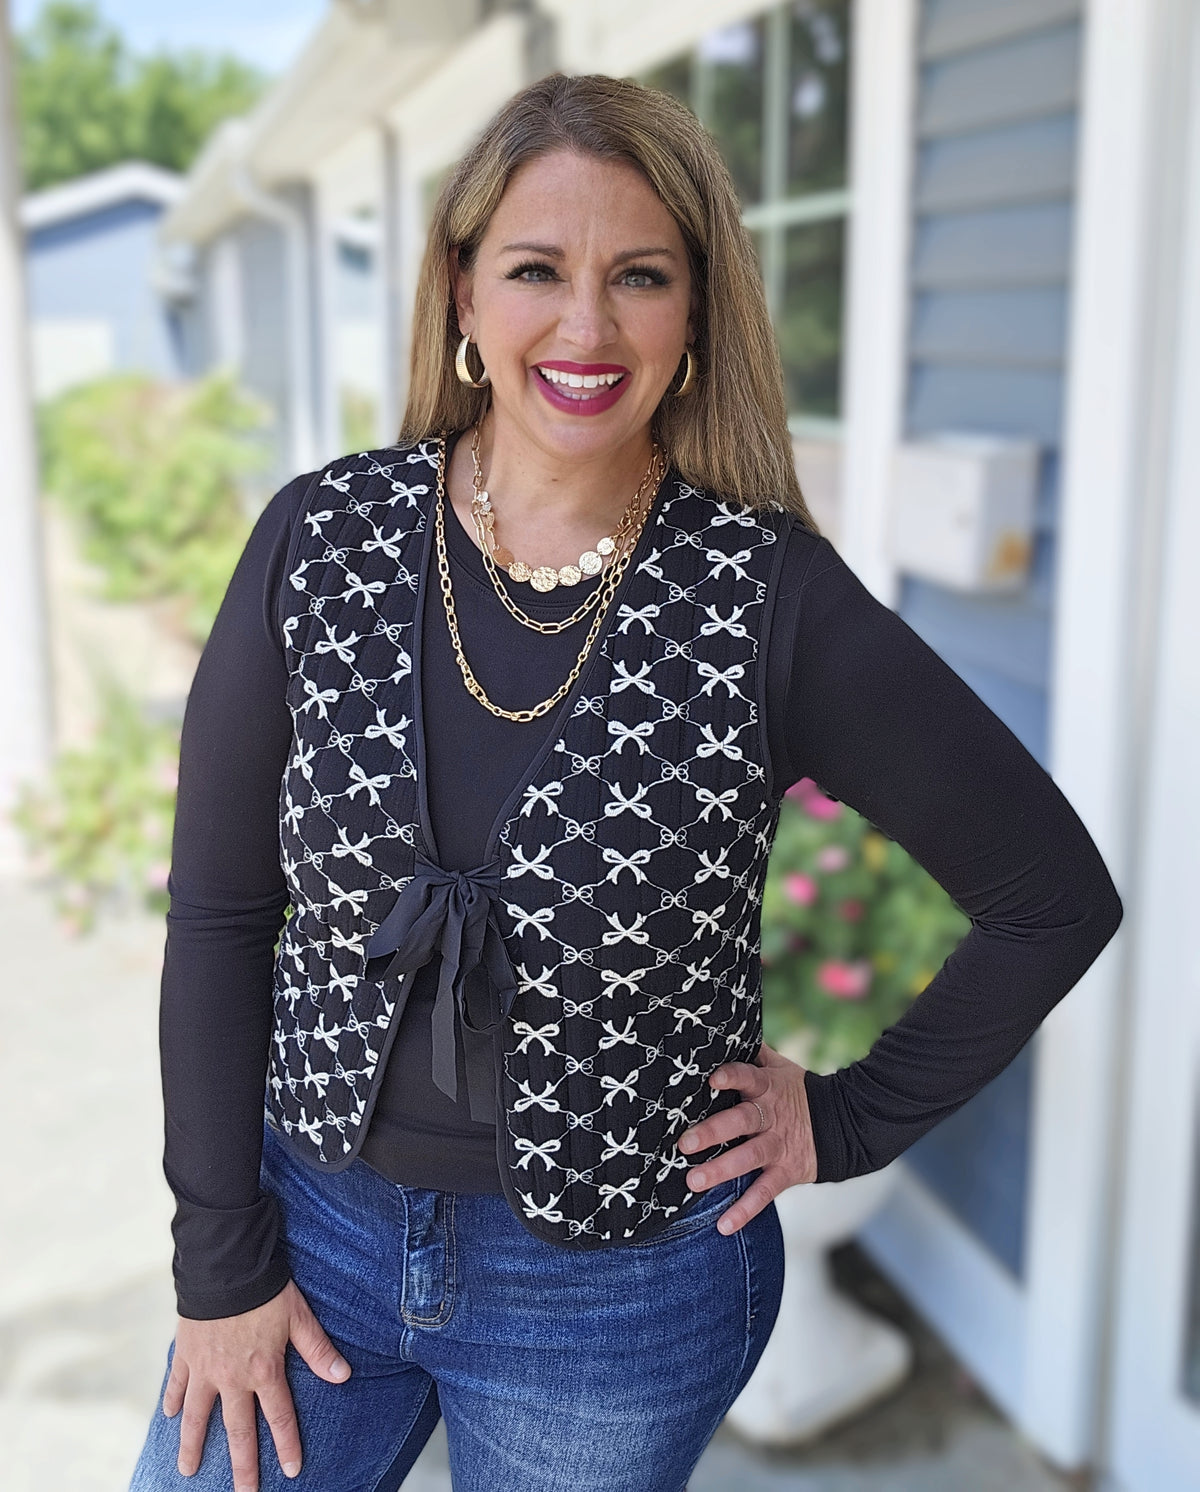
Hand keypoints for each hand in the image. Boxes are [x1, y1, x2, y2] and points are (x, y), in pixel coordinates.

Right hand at [163, 1279, 350, 1490]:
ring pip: (198, 1417)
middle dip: (242, 1466)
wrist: (226, 1267)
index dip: (287, 1445)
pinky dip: (171, 1402)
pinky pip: (176, 1385)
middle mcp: (232, 1379)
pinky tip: (168, 1417)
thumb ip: (317, 1349)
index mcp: (264, 1370)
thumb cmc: (266, 1289)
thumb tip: (343, 1375)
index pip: (279, 1417)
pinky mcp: (186, 1355)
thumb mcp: (299, 1317)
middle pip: (238, 1430)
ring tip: (189, 1471)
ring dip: (194, 1445)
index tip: (291, 1471)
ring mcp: (205, 1370)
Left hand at [676, 1041, 817, 1233]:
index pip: (748, 1077)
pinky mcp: (787, 1173)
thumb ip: (754, 1053)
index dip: (731, 1077)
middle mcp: (771, 1116)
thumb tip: (725, 1024)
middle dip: (713, 1132)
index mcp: (767, 1087)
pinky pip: (765, 1194)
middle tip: (684, 1143)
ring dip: (721, 1171)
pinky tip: (723, 1226)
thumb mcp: (781, 1068)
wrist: (845, 1123)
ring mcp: (779, 1146)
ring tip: (693, 1181)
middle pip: (741, 1121)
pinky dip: (745, 1211)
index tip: (710, 1078)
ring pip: (749, 1159)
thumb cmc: (798, 1091)